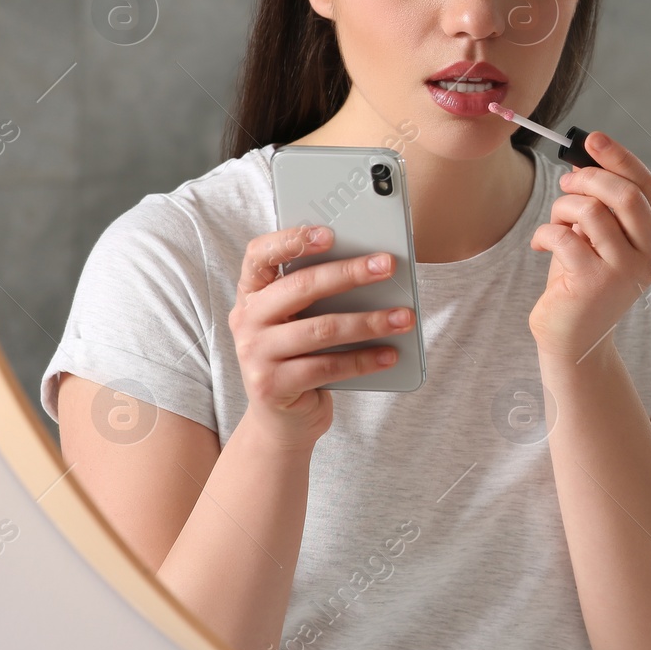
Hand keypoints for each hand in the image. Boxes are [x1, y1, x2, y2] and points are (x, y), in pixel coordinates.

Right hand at [228, 224, 415, 448]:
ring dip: (369, 321)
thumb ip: (318, 293)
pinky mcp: (272, 386)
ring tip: (404, 316)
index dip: (291, 239)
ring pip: (321, 329)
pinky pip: (327, 367)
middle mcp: (246, 320)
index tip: (330, 232)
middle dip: (349, 273)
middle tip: (387, 265)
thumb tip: (372, 265)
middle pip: (301, 287)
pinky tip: (390, 354)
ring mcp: (255, 354)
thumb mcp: (300, 319)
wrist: (283, 417)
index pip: (259, 254)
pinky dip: (364, 360)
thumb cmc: (300, 355)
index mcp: (252, 293)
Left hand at [528, 132, 650, 361]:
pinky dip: (544, 233)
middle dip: (589, 178)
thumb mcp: (599, 236)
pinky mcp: (594, 283)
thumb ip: (603, 204)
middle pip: (625, 195)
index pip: (646, 187)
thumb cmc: (583, 279)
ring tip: (554, 222)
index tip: (592, 139)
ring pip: (591, 212)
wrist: (572, 337)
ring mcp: (625, 272)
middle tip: (566, 182)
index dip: (619, 157)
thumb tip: (585, 159)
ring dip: (562, 207)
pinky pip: (563, 236)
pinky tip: (541, 245)